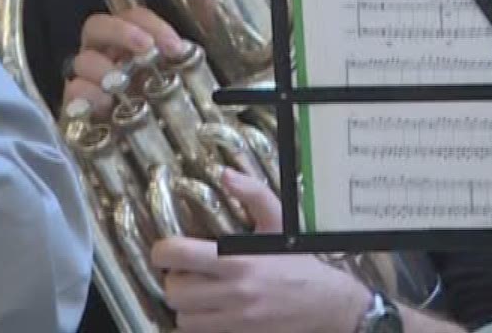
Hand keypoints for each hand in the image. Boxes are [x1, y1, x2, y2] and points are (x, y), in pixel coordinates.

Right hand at [61, 7, 185, 116]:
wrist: (136, 164)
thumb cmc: (159, 120)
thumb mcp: (178, 92)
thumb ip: (182, 72)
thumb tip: (196, 61)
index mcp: (130, 47)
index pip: (134, 17)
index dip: (152, 25)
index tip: (174, 47)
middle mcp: (105, 57)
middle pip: (96, 26)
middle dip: (120, 32)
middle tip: (144, 49)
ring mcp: (87, 81)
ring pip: (82, 60)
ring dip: (102, 67)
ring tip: (120, 83)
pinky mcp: (76, 107)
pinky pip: (71, 94)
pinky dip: (83, 96)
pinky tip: (99, 105)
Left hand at [151, 169, 369, 332]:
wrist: (328, 304)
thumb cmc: (297, 261)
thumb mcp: (278, 221)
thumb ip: (253, 193)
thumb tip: (225, 173)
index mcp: (238, 260)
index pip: (177, 255)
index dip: (163, 251)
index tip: (167, 251)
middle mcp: (235, 292)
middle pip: (174, 291)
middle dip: (175, 280)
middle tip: (187, 273)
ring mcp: (237, 320)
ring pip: (183, 317)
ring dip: (186, 305)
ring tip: (199, 293)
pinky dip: (199, 323)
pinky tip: (210, 310)